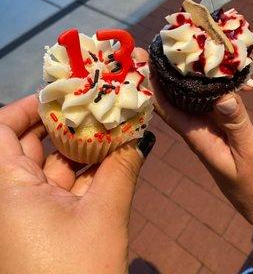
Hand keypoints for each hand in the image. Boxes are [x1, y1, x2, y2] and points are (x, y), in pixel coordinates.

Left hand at [0, 95, 154, 273]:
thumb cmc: (77, 273)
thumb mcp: (104, 218)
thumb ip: (121, 170)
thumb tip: (139, 137)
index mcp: (6, 190)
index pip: (1, 131)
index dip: (27, 108)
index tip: (63, 96)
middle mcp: (11, 196)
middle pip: (30, 144)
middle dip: (65, 124)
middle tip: (97, 105)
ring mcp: (29, 211)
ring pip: (51, 166)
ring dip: (81, 147)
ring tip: (111, 125)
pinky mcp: (47, 225)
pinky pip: (62, 188)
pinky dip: (85, 172)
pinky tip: (111, 157)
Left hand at [145, 49, 252, 233]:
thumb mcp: (248, 152)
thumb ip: (236, 125)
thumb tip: (223, 96)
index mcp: (195, 134)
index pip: (164, 106)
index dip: (150, 84)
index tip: (142, 60)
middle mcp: (196, 125)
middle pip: (173, 94)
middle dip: (164, 70)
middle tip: (157, 43)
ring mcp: (208, 122)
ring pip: (192, 92)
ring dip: (188, 71)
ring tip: (186, 46)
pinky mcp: (221, 120)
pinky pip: (212, 96)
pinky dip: (214, 81)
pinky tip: (222, 68)